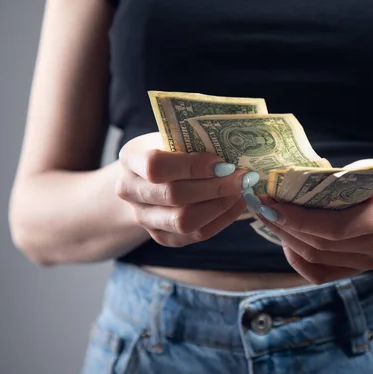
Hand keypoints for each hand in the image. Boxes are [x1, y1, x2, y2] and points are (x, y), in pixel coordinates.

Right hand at [116, 133, 259, 246]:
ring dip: (220, 206)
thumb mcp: (173, 137)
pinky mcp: (162, 236)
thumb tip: (235, 151)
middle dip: (215, 187)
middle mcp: (131, 191)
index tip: (222, 162)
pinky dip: (222, 220)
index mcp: (131, 159)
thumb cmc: (167, 151)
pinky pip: (196, 234)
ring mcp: (145, 218)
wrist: (147, 180)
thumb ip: (195, 141)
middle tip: (241, 178)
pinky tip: (236, 204)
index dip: (192, 166)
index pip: (156, 166)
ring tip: (240, 191)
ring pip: (184, 221)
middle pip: (174, 196)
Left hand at [257, 174, 372, 283]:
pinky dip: (296, 257)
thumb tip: (281, 185)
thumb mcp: (360, 172)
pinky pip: (319, 272)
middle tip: (261, 206)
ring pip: (316, 257)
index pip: (334, 227)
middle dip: (284, 225)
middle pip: (320, 244)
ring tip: (268, 217)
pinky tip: (285, 238)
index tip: (270, 204)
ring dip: (285, 237)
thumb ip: (330, 183)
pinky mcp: (358, 270)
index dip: (298, 219)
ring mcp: (371, 262)